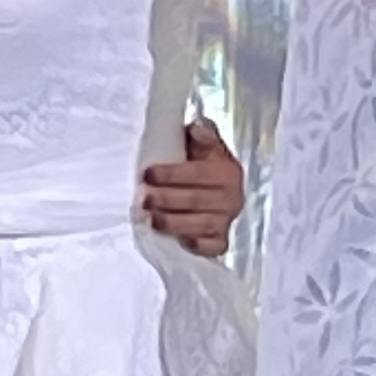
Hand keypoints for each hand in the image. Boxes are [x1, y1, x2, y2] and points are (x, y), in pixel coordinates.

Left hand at [140, 114, 246, 258]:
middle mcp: (232, 198)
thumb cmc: (207, 168)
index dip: (172, 174)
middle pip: (196, 201)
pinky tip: (181, 242)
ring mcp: (227, 221)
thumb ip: (203, 137)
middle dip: (167, 200)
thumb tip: (196, 127)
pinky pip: (212, 247)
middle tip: (143, 199)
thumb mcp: (207, 148)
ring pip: (201, 225)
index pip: (198, 174)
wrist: (223, 193)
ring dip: (174, 223)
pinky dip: (198, 246)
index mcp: (227, 172)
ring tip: (151, 219)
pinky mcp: (221, 241)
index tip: (148, 174)